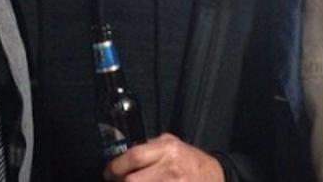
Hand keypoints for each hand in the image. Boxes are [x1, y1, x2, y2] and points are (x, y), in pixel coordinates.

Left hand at [103, 133, 224, 181]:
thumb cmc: (188, 159)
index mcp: (167, 149)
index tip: (108, 172)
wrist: (214, 176)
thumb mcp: (171, 143)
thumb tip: (122, 156)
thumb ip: (148, 147)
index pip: (133, 156)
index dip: (115, 167)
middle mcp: (170, 168)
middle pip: (132, 181)